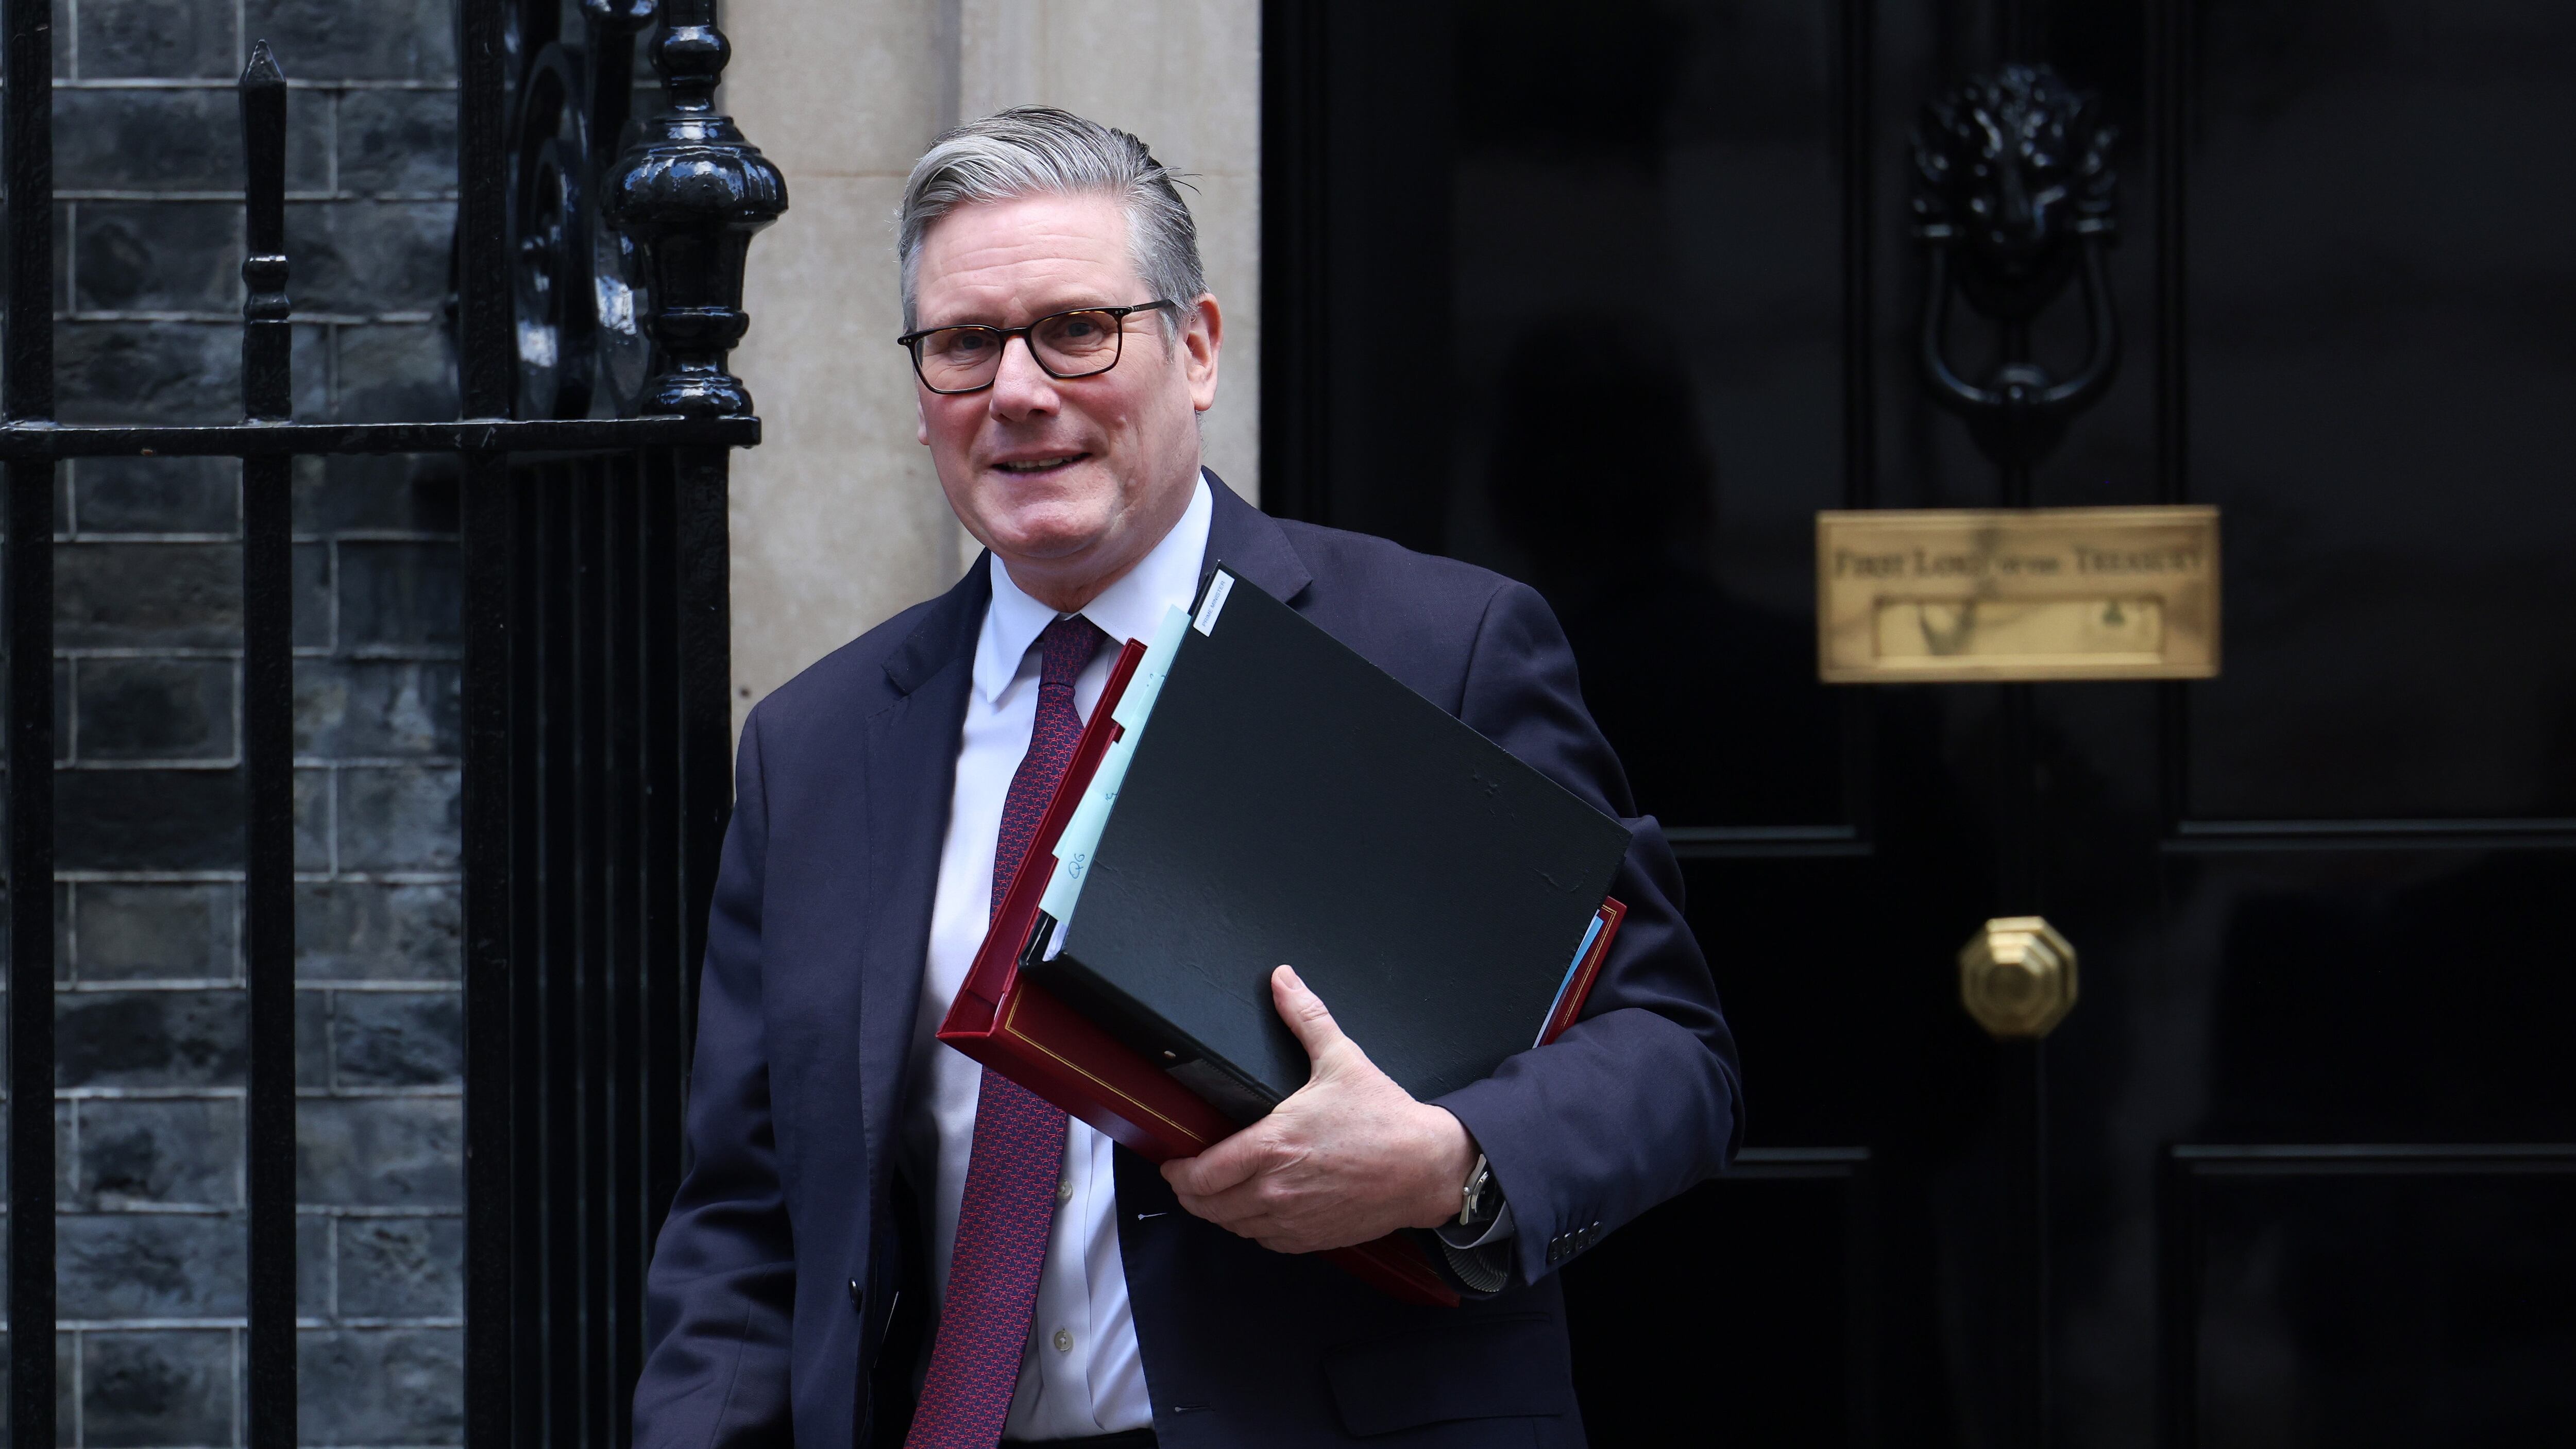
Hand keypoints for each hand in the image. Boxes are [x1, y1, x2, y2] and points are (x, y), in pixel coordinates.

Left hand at [1160, 965, 1476, 1253]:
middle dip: (1189, 1192)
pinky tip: (1252, 1210)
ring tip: (1214, 1193)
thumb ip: (1305, 1017)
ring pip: (1232, 1227)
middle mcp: (1275, 1190)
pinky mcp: (1311, 1238)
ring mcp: (1292, 1219)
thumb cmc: (1385, 1119)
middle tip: (1187, 1177)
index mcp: (1273, 1146)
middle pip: (1207, 1206)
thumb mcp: (1342, 1059)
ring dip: (1217, 1211)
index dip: (1178, 1171)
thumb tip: (1282, 979)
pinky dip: (1250, 1227)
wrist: (1428, 1167)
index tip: (1172, 1162)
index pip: (1202, 1173)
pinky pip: (1263, 1240)